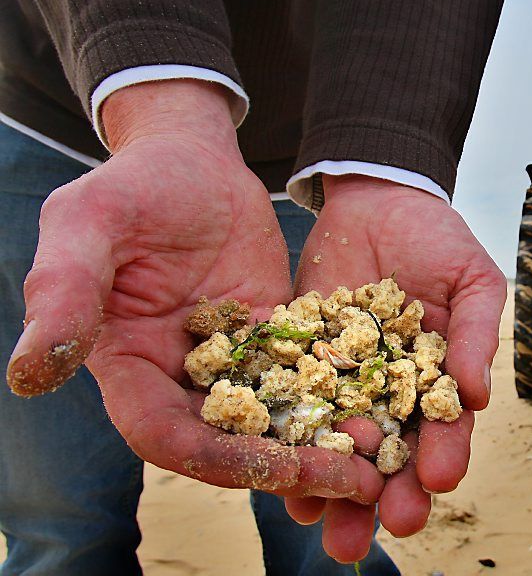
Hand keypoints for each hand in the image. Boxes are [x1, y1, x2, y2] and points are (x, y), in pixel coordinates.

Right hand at [6, 80, 380, 501]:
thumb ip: (63, 293)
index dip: (218, 459)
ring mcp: (230, 363)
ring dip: (327, 445)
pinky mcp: (275, 339)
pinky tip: (391, 412)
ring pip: (277, 421)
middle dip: (291, 467)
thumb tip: (27, 377)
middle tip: (358, 480)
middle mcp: (178, 378)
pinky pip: (310, 380)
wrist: (194, 156)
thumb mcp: (89, 224)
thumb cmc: (132, 183)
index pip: (166, 436)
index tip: (278, 468)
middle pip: (232, 445)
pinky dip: (344, 401)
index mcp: (127, 367)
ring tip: (386, 461)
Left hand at [284, 174, 505, 561]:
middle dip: (390, 495)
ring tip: (331, 531)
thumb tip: (480, 396)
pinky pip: (294, 411)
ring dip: (336, 489)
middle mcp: (391, 393)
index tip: (437, 480)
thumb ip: (473, 336)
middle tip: (388, 527)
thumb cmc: (437, 240)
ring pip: (340, 447)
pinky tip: (283, 479)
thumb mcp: (471, 280)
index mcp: (438, 380)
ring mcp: (344, 383)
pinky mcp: (299, 365)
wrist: (376, 199)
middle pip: (393, 454)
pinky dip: (290, 446)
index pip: (444, 427)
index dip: (443, 454)